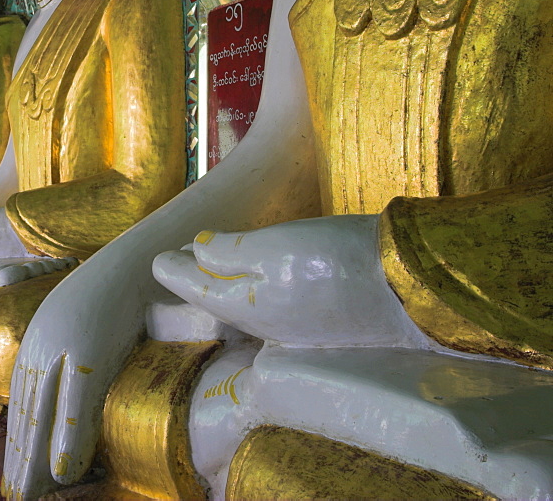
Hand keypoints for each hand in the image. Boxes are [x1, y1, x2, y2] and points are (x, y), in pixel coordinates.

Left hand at [1, 258, 149, 498]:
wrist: (144, 257)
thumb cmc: (121, 292)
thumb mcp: (90, 329)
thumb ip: (76, 361)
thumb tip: (70, 397)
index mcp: (40, 340)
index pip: (24, 402)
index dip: (19, 442)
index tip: (14, 475)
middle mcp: (42, 344)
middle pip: (26, 413)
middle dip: (19, 459)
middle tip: (14, 497)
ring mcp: (63, 348)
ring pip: (41, 413)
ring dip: (33, 460)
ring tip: (28, 495)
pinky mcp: (89, 350)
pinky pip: (75, 401)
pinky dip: (68, 437)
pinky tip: (64, 470)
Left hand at [153, 214, 421, 346]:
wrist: (416, 287)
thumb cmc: (340, 262)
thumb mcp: (276, 248)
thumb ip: (231, 253)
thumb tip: (196, 252)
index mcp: (249, 307)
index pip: (199, 290)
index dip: (176, 272)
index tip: (156, 259)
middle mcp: (270, 323)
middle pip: (220, 298)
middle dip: (195, 278)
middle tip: (173, 259)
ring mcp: (300, 324)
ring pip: (246, 300)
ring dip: (222, 279)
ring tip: (206, 259)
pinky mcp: (327, 317)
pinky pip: (273, 301)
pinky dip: (253, 283)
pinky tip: (258, 272)